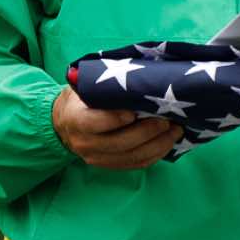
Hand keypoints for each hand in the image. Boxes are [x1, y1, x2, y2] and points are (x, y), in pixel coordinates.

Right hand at [51, 87, 179, 168]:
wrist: (64, 123)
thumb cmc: (80, 98)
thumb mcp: (83, 86)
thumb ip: (103, 84)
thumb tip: (135, 74)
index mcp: (76, 120)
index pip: (97, 123)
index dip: (117, 119)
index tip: (135, 111)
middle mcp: (85, 143)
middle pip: (121, 142)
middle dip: (148, 131)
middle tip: (167, 119)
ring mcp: (97, 158)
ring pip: (132, 156)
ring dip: (158, 145)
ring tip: (175, 130)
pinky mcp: (109, 166)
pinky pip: (136, 164)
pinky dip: (155, 154)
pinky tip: (167, 142)